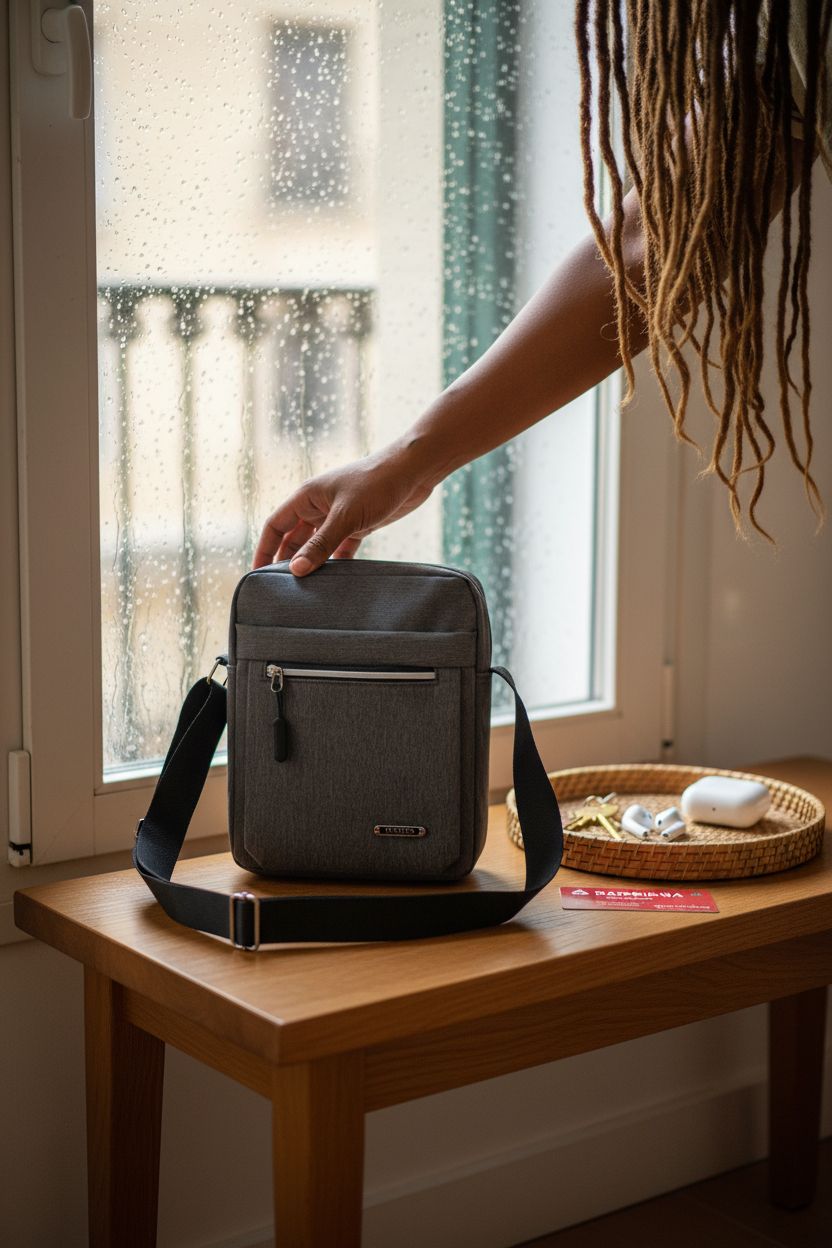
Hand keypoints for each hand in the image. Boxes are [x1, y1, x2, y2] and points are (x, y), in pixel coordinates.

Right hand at [252, 443, 438, 573]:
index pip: (275, 526)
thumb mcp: (345, 517)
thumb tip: (295, 570)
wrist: (414, 471)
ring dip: (313, 564)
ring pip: (317, 545)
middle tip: (283, 590)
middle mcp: (318, 506)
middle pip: (294, 539)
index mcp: (306, 497)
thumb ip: (320, 545)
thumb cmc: (377, 484)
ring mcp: (338, 516)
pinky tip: (336, 582)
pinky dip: (337, 563)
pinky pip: (340, 548)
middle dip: (287, 561)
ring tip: (307, 591)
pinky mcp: (358, 524)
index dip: (264, 549)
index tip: (257, 574)